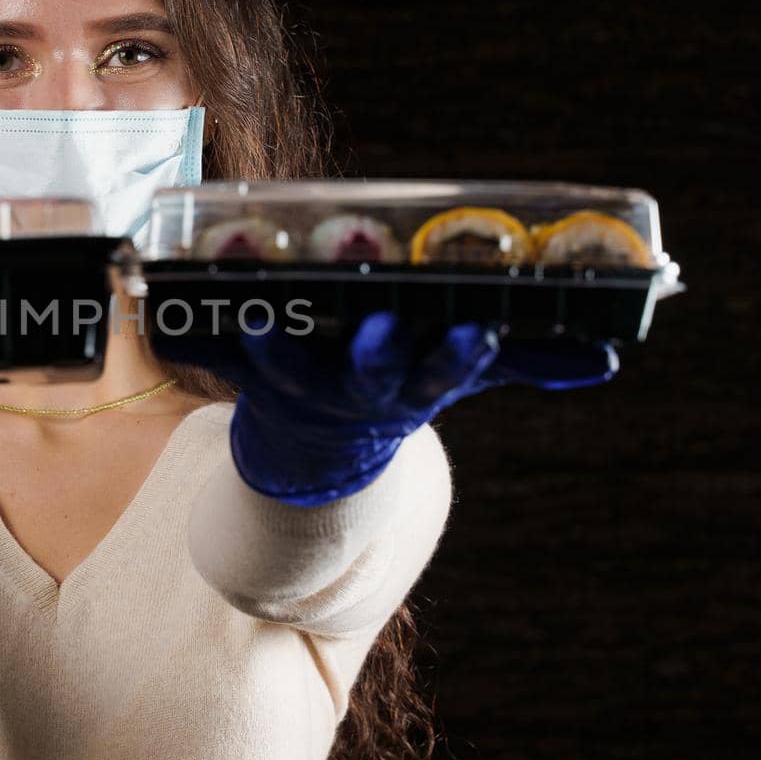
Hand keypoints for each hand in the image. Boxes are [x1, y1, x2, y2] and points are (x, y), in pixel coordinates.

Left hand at [150, 313, 617, 505]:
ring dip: (271, 342)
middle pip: (370, 369)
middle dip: (378, 351)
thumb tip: (606, 361)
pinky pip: (208, 349)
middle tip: (377, 330)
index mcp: (410, 383)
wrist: (312, 451)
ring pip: (286, 359)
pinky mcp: (240, 368)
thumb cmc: (390, 388)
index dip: (457, 355)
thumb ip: (522, 362)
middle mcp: (355, 384)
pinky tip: (155, 309)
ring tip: (257, 317)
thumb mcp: (454, 378)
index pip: (445, 369)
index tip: (473, 334)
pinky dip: (181, 331)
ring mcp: (296, 378)